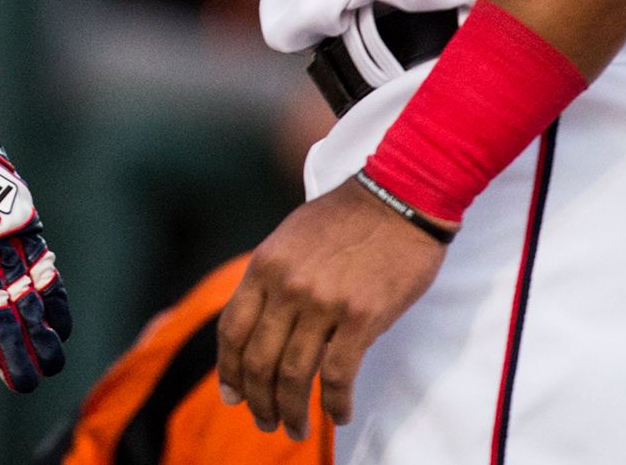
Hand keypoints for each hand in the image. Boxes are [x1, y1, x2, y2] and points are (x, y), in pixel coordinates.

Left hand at [217, 179, 448, 437]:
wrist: (397, 197)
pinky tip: (337, 415)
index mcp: (264, 267)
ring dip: (292, 410)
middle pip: (258, 359)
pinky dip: (334, 403)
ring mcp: (322, 303)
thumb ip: (272, 279)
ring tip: (295, 429)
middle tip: (265, 422)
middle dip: (258, 399)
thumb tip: (260, 323)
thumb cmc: (345, 219)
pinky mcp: (362, 317)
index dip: (228, 370)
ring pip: (294, 373)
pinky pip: (338, 374)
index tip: (231, 395)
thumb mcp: (290, 240)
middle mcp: (286, 287)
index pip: (231, 330)